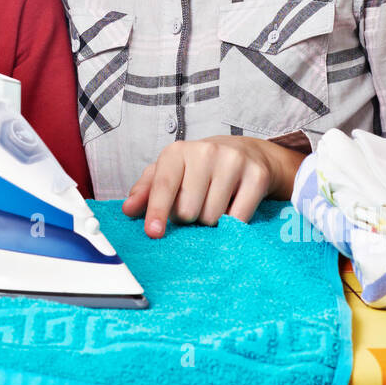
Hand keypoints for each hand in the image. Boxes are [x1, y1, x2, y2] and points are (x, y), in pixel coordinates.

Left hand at [121, 136, 300, 237]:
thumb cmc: (198, 169)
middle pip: (188, 210)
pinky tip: (232, 207)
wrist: (245, 153)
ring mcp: (233, 162)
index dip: (157, 211)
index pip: (164, 185)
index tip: (153, 232)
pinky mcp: (257, 176)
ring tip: (213, 204)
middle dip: (188, 218)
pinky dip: (232, 223)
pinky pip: (239, 218)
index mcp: (177, 152)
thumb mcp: (169, 173)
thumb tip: (128, 210)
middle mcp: (205, 152)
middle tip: (195, 206)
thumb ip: (146, 191)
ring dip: (210, 221)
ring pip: (212, 217)